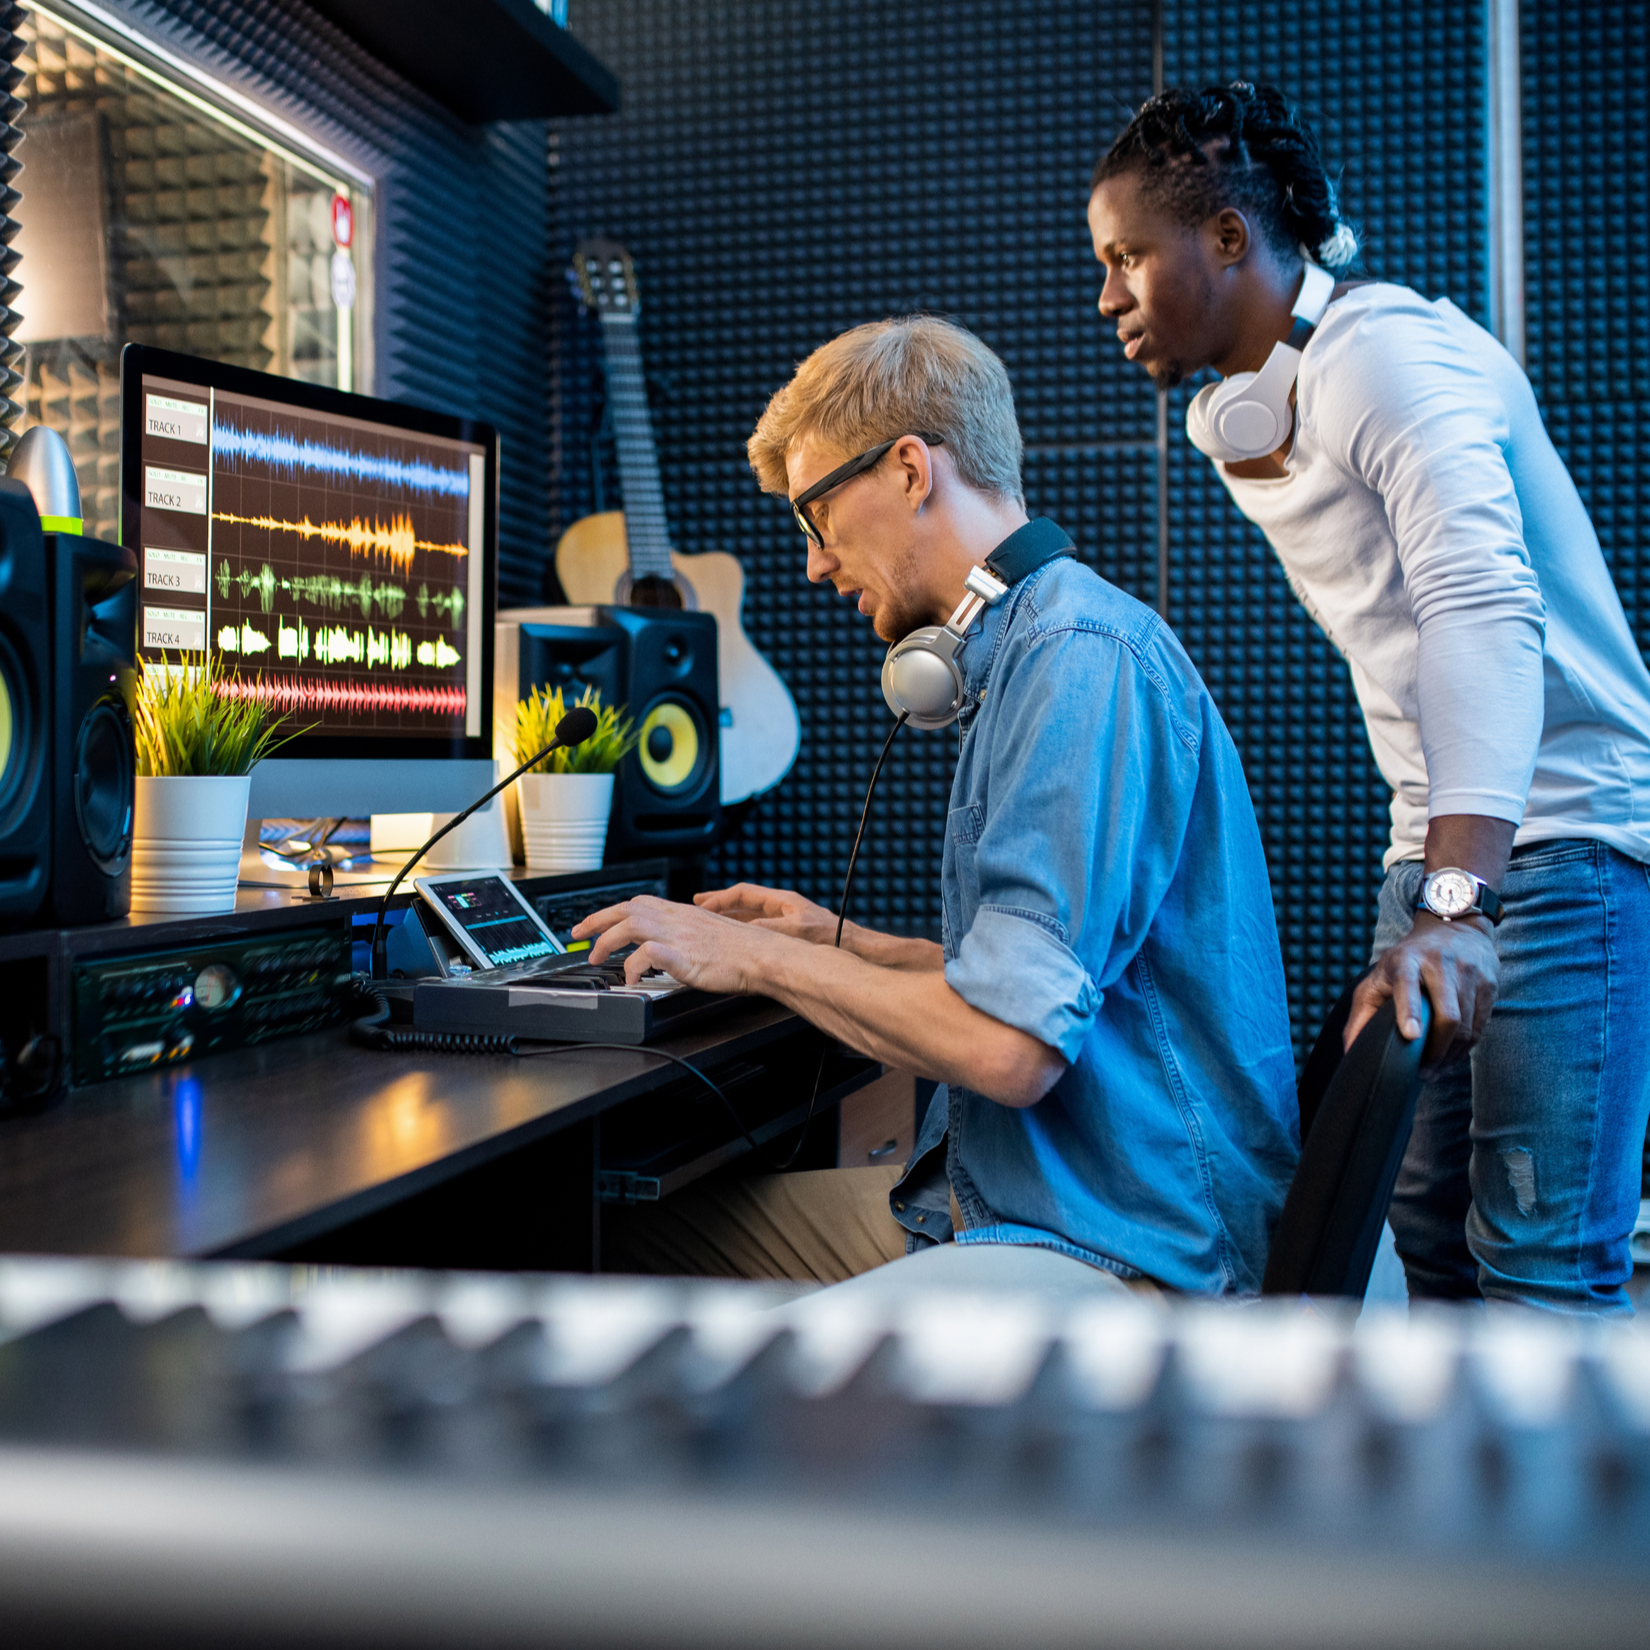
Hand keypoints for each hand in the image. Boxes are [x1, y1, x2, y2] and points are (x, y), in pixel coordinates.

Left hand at [570, 895, 776, 993]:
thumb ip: (687, 932)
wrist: (764, 955)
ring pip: (630, 925)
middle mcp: (677, 919)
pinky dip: (632, 966)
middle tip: (578, 935)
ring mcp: (679, 936)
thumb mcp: (710, 931)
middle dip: (596, 920)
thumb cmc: (744, 950)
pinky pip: (647, 955)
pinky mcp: (683, 957)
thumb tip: (671, 942)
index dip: (612, 910)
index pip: (638, 902)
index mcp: (682, 912)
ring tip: (597, 958)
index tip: (595, 922)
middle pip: (626, 909)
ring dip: (607, 941)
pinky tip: (630, 979)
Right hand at [692, 882, 842, 945]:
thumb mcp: (794, 930)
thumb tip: (742, 929)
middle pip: (743, 902)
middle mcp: (781, 908)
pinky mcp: (788, 935)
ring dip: (729, 918)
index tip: (701, 904)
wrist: (852, 947)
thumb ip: (767, 928)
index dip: (720, 898)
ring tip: (710, 922)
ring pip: (749, 916)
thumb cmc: (830, 936)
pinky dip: (742, 933)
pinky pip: (758, 930)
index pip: (743, 893)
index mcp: (782, 900)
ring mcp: (784, 921)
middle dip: (720, 904)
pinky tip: (734, 942)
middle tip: (698, 905)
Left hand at [1345, 913, 1498, 1065]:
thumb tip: (1351, 1050)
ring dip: (1451, 1055)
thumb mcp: (1377, 978)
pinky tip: (1451, 1057)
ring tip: (1435, 1070)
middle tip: (1423, 1072)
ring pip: (1466, 1026)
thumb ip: (1362, 1013)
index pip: (1408, 985)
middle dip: (1435, 1051)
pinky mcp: (1489, 983)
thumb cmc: (1406, 962)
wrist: (1453, 929)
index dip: (1410, 1010)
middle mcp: (1440, 963)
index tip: (1411, 1035)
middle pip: (1447, 1015)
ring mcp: (1468, 972)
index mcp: (1405, 960)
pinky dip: (1465, 1048)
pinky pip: (1480, 1026)